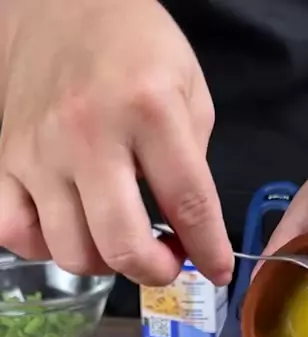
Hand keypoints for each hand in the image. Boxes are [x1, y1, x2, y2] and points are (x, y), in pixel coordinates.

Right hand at [0, 0, 232, 285]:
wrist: (57, 3)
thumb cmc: (133, 46)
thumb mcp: (188, 88)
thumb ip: (193, 161)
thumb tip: (189, 230)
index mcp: (148, 109)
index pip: (188, 204)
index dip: (209, 251)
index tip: (218, 271)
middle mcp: (88, 134)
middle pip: (122, 245)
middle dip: (156, 271)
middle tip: (167, 261)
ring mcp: (39, 152)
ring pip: (71, 251)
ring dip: (106, 264)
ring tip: (122, 241)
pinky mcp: (3, 160)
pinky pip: (14, 232)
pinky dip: (44, 247)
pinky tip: (69, 231)